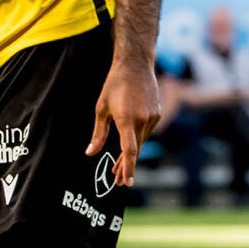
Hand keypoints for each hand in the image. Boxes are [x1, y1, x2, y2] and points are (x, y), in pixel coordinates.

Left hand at [89, 55, 161, 187]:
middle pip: (135, 149)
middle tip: (117, 180)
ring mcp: (153, 117)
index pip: (129, 150)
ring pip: (141, 141)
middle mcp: (143, 120)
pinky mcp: (157, 113)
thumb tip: (90, 153)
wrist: (136, 65)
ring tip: (118, 165)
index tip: (127, 182)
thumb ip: (98, 133)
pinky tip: (129, 144)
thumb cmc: (114, 85)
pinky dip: (137, 140)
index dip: (128, 168)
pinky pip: (146, 132)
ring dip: (131, 153)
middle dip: (125, 165)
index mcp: (127, 119)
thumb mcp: (101, 109)